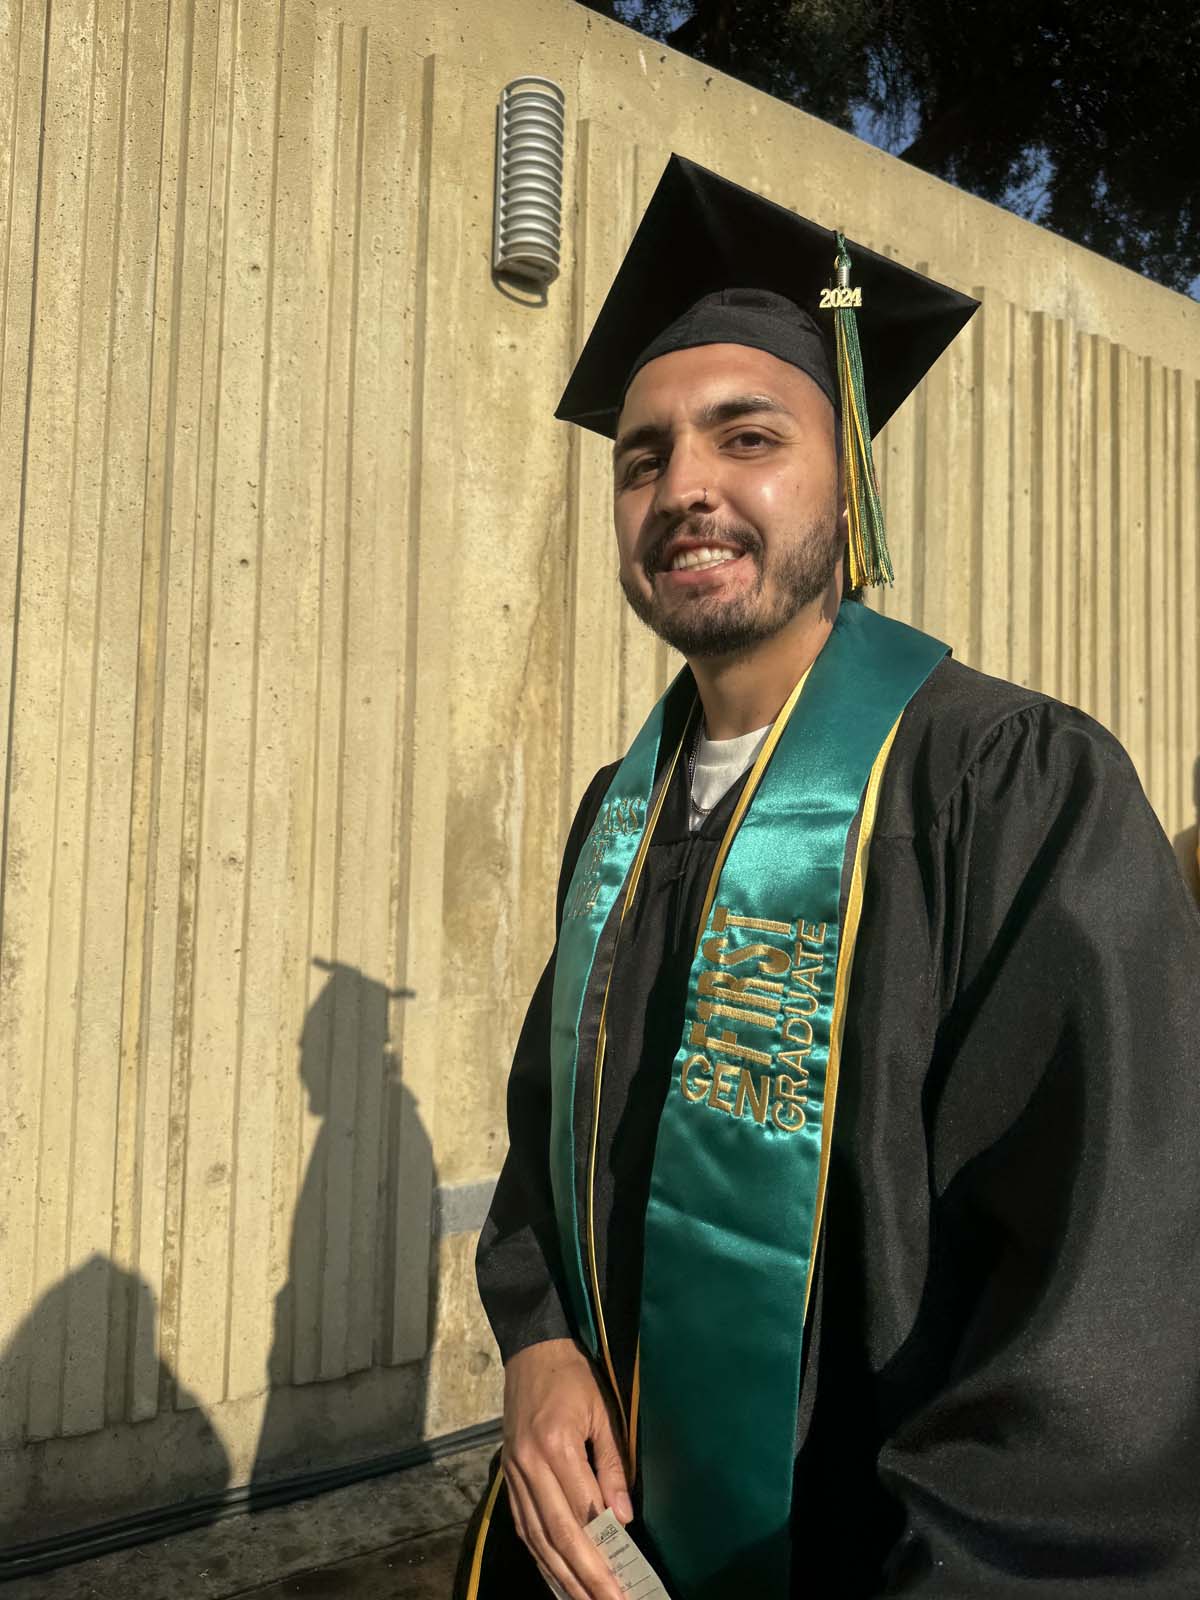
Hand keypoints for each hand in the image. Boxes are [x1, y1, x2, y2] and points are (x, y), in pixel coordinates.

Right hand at [502, 1337, 632, 1599]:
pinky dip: (540, 1557)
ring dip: (562, 1576)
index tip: (623, 1581)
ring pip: (537, 1537)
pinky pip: (523, 1526)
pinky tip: (556, 1577)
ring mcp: (514, 1473)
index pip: (583, 1511)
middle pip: (558, 1534)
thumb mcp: (603, 1412)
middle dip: (585, 1577)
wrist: (531, 1350)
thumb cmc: (574, 1377)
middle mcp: (530, 1465)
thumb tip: (623, 1518)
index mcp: (556, 1444)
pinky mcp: (508, 1476)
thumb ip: (612, 1465)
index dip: (603, 1551)